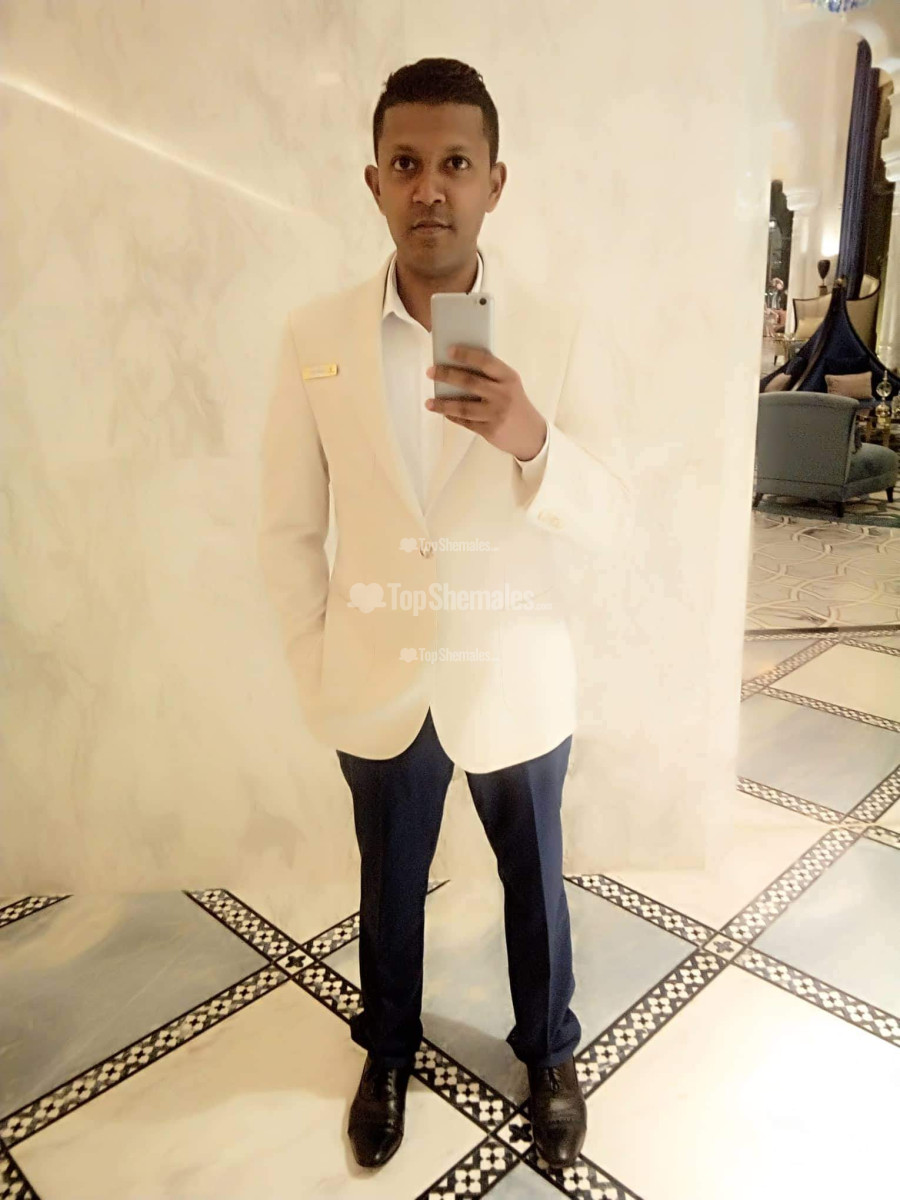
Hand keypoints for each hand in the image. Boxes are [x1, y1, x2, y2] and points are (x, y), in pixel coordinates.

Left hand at [425, 345, 547, 460]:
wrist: (532, 434)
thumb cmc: (516, 404)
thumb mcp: (510, 386)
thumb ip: (490, 376)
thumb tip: (458, 366)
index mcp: (509, 377)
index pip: (485, 361)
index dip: (466, 355)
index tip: (448, 350)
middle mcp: (503, 394)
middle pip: (470, 382)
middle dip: (447, 375)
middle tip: (431, 372)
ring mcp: (496, 414)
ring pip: (463, 407)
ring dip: (443, 404)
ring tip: (429, 402)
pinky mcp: (490, 430)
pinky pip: (466, 422)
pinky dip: (453, 416)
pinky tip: (443, 412)